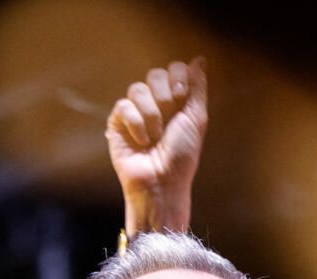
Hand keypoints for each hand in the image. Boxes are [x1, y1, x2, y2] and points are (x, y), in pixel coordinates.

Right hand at [106, 57, 206, 232]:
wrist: (162, 182)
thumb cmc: (182, 156)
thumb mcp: (196, 118)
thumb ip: (197, 87)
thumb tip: (199, 59)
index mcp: (175, 101)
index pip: (173, 69)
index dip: (178, 78)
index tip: (182, 97)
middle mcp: (155, 103)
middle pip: (155, 74)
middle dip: (165, 96)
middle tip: (169, 119)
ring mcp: (135, 113)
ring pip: (137, 88)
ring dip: (151, 114)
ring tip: (155, 136)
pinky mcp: (117, 124)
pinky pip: (123, 106)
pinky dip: (136, 124)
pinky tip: (141, 141)